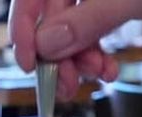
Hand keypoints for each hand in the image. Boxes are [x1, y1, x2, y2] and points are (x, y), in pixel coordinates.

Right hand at [9, 0, 141, 96]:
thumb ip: (88, 19)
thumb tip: (47, 43)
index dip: (24, 25)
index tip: (31, 59)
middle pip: (50, 12)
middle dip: (57, 51)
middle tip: (66, 83)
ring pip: (70, 26)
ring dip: (77, 58)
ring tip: (96, 77)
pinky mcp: (117, 3)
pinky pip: (90, 31)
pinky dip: (94, 54)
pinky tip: (107, 69)